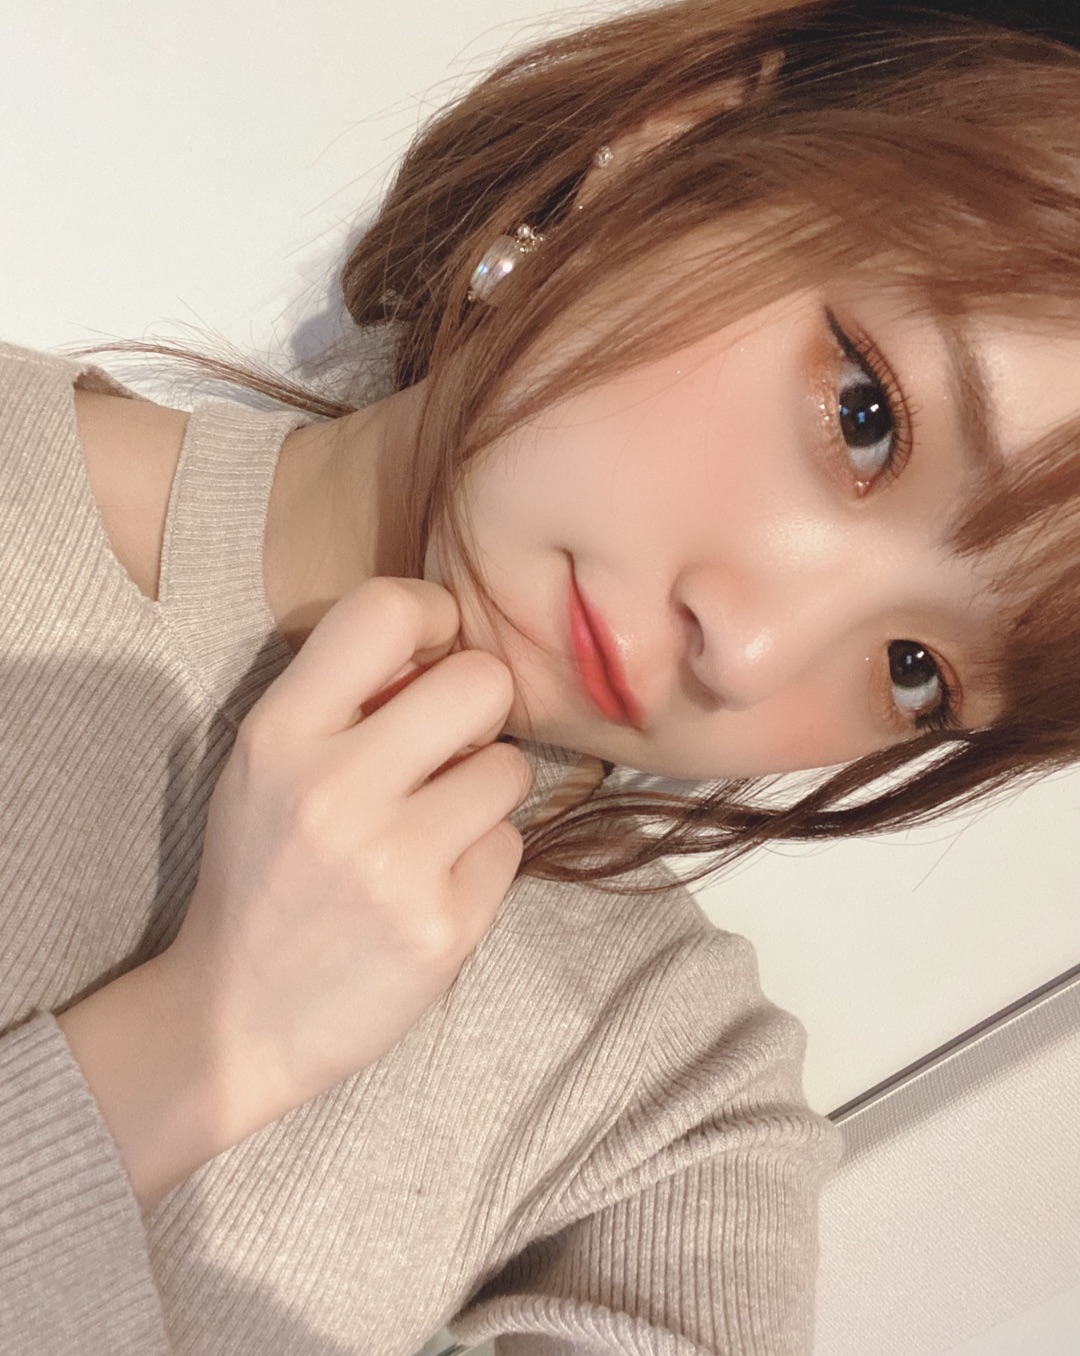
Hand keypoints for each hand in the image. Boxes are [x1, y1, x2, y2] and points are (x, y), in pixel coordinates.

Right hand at [160, 577, 531, 1136]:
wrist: (236, 1019)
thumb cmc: (263, 876)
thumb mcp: (266, 768)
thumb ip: (341, 701)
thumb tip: (445, 646)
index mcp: (279, 734)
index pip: (383, 611)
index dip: (434, 616)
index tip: (436, 650)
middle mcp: (333, 790)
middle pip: (480, 682)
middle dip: (480, 708)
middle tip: (451, 746)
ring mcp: (391, 864)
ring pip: (511, 769)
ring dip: (485, 792)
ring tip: (434, 827)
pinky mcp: (441, 928)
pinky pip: (511, 846)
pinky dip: (483, 861)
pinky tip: (434, 886)